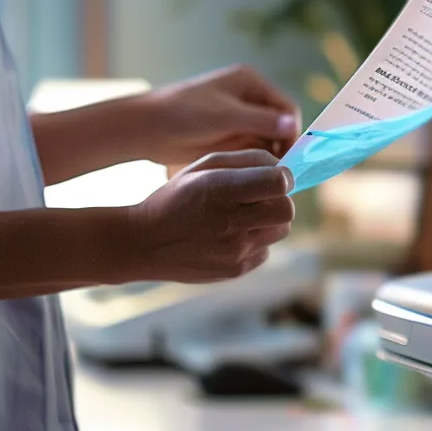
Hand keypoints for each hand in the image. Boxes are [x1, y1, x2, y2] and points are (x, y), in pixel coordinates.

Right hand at [121, 149, 295, 282]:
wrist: (145, 243)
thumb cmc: (176, 198)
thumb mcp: (202, 167)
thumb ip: (247, 160)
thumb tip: (284, 167)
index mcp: (221, 189)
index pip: (279, 182)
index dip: (282, 177)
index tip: (273, 177)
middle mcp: (230, 222)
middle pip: (286, 209)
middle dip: (279, 200)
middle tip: (260, 198)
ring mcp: (235, 250)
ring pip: (281, 230)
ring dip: (269, 221)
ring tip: (242, 217)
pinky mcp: (236, 269)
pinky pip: (265, 251)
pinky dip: (255, 242)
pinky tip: (230, 236)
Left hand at [139, 65, 301, 167]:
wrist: (149, 129)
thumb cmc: (184, 114)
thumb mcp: (225, 116)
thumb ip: (260, 120)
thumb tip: (293, 125)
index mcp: (250, 83)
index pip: (286, 108)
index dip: (291, 132)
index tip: (289, 157)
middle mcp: (249, 99)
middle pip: (279, 125)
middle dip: (281, 147)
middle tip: (279, 172)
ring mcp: (239, 119)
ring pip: (268, 141)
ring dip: (269, 157)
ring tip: (265, 175)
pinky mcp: (230, 137)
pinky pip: (253, 150)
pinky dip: (256, 162)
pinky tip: (253, 175)